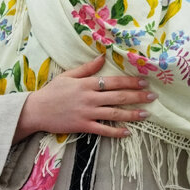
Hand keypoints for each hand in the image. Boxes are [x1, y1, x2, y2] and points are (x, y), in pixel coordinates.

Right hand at [15, 55, 156, 140]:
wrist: (36, 110)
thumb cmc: (52, 92)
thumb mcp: (68, 75)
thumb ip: (87, 68)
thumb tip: (103, 57)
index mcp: (86, 84)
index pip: (113, 82)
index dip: (130, 81)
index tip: (144, 82)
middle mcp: (89, 98)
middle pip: (118, 97)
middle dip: (137, 96)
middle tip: (152, 97)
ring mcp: (87, 113)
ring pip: (114, 114)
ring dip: (132, 114)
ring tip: (146, 114)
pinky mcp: (83, 126)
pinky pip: (103, 130)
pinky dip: (116, 132)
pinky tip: (128, 132)